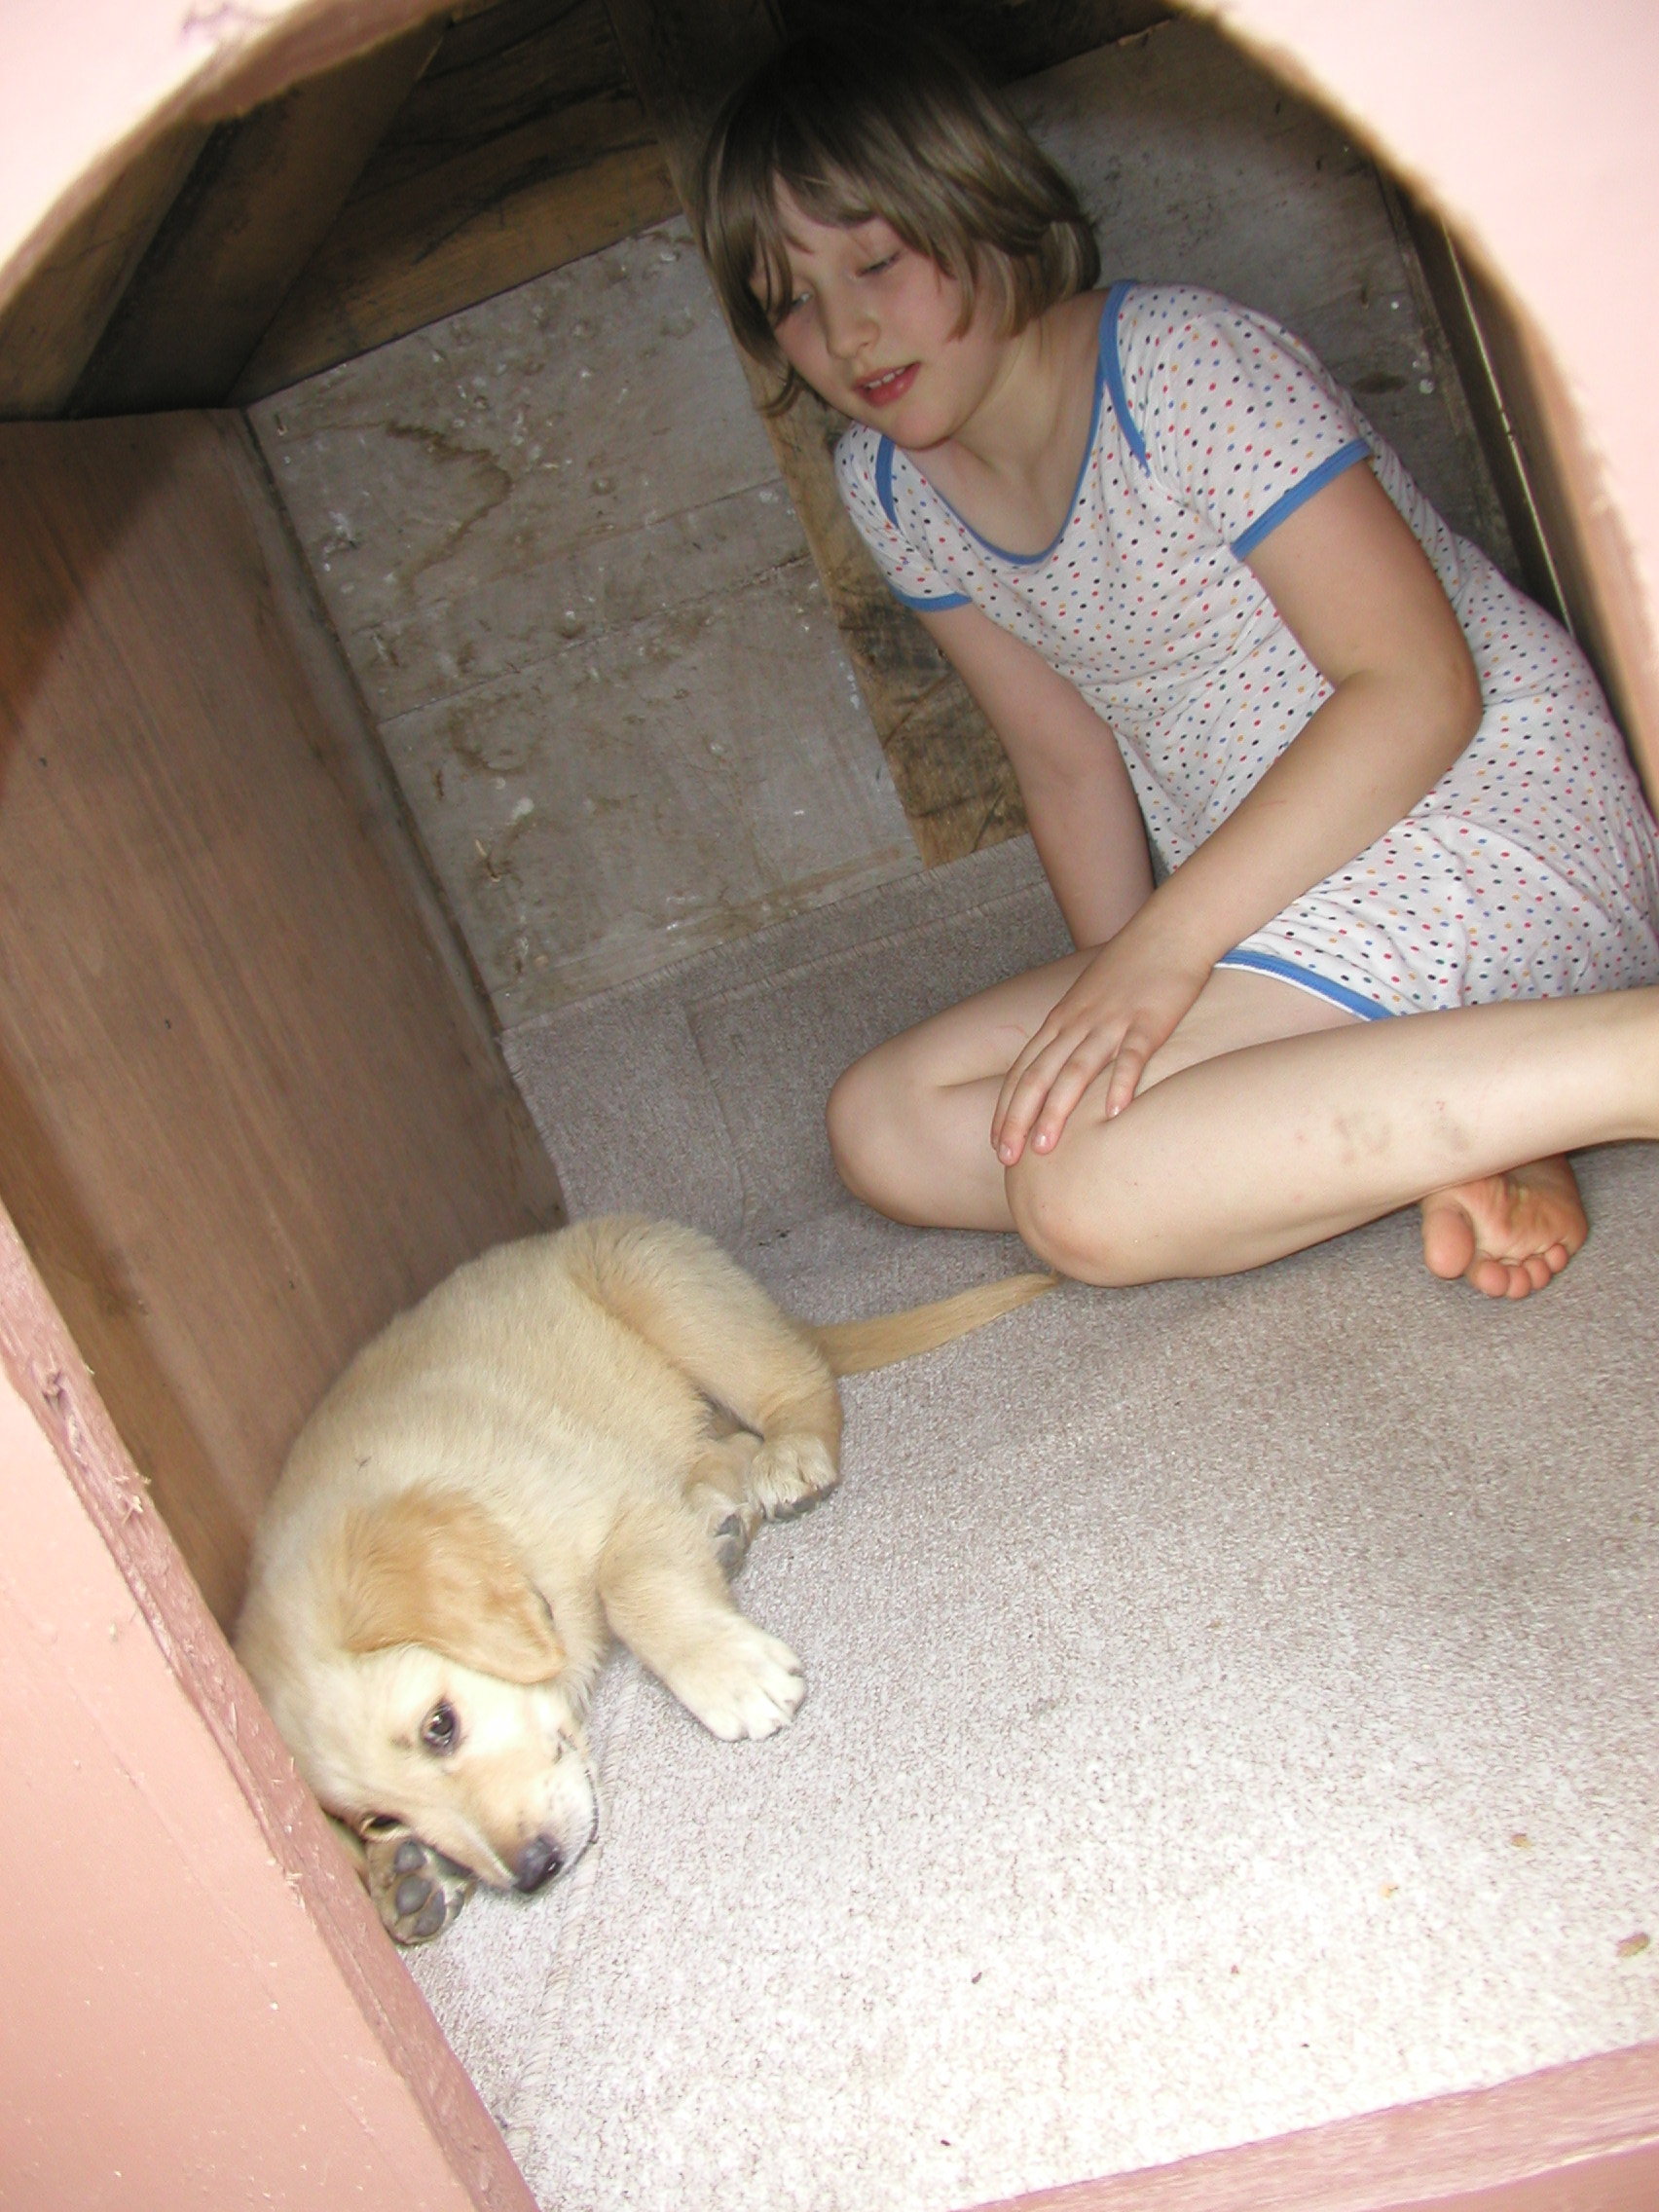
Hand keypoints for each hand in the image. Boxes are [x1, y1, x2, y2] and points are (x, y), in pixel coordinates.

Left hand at [991, 917, 1213, 1164]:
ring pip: (1076, 1070)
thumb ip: (1071, 1037)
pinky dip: (1121, 1084)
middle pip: (1039, 1076)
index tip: (996, 1145)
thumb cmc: (1128, 972)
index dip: (1006, 1109)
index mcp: (1060, 1021)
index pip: (1022, 1071)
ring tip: (1045, 1147)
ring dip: (1057, 1110)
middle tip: (1006, 1158)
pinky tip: (1114, 1114)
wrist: (1167, 931)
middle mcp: (1077, 1023)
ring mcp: (1111, 1022)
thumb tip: (1057, 1078)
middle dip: (1018, 1119)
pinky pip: (1131, 1055)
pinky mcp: (1148, 1020)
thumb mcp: (1086, 1003)